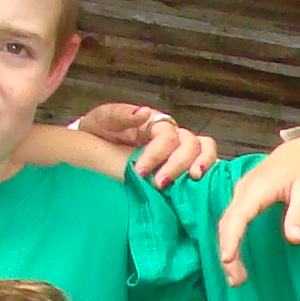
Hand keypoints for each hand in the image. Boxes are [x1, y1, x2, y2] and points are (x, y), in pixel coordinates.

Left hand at [75, 103, 219, 186]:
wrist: (92, 144)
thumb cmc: (101, 129)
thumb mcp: (104, 118)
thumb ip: (121, 115)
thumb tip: (143, 113)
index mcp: (155, 123)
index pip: (167, 135)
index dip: (157, 153)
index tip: (139, 172)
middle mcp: (173, 135)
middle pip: (191, 143)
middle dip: (178, 164)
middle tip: (160, 184)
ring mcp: (180, 150)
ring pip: (204, 150)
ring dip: (201, 165)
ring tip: (191, 182)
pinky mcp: (182, 166)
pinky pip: (204, 166)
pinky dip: (207, 175)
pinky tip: (198, 188)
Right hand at [215, 134, 299, 286]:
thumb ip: (299, 214)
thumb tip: (293, 240)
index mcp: (257, 188)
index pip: (238, 216)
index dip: (231, 239)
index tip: (227, 260)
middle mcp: (243, 190)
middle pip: (227, 224)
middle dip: (227, 252)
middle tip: (236, 281)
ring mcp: (241, 193)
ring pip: (227, 223)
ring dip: (227, 249)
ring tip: (235, 276)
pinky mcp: (244, 197)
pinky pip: (231, 220)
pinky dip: (230, 239)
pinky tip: (235, 256)